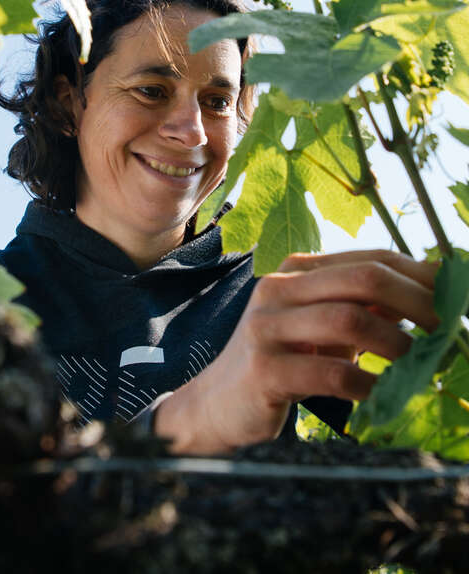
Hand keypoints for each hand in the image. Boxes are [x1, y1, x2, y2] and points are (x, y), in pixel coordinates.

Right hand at [154, 250, 438, 453]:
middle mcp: (278, 288)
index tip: (454, 297)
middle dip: (417, 301)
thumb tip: (425, 298)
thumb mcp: (320, 328)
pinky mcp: (264, 369)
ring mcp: (267, 326)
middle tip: (447, 328)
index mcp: (294, 271)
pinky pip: (331, 373)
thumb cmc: (279, 361)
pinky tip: (379, 394)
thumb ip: (362, 309)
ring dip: (396, 344)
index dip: (417, 275)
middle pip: (362, 279)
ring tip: (416, 362)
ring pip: (349, 319)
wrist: (217, 402)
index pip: (367, 259)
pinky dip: (367, 385)